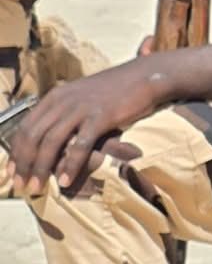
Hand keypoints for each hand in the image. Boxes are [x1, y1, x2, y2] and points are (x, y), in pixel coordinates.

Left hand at [8, 60, 166, 196]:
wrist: (146, 75)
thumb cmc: (115, 89)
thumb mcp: (81, 96)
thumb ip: (64, 113)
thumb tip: (49, 142)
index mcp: (56, 96)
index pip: (25, 127)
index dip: (15, 152)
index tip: (12, 172)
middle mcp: (64, 101)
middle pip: (34, 137)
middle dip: (24, 165)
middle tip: (21, 186)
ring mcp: (82, 108)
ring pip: (51, 142)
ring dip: (41, 168)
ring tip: (37, 187)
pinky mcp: (101, 116)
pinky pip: (79, 145)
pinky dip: (70, 165)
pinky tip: (66, 181)